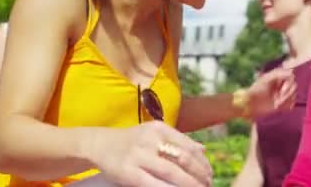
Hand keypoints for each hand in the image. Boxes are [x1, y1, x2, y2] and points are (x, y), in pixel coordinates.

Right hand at [85, 121, 211, 186]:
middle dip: (199, 174)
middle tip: (208, 184)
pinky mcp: (128, 172)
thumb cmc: (132, 140)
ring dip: (189, 183)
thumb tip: (203, 149)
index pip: (188, 146)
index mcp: (159, 128)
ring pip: (171, 172)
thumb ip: (178, 140)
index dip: (202, 162)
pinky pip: (153, 184)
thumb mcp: (154, 133)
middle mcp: (150, 139)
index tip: (210, 173)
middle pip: (183, 159)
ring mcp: (139, 155)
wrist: (100, 144)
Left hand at [246, 67, 296, 118]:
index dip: (289, 84)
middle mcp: (282, 84)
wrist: (251, 104)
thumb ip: (279, 73)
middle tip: (277, 100)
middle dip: (287, 94)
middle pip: (294, 87)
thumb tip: (292, 72)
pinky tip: (278, 107)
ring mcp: (283, 94)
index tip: (282, 90)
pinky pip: (291, 103)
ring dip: (286, 101)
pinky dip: (287, 105)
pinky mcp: (283, 103)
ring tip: (276, 104)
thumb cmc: (257, 89)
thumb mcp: (267, 79)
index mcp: (278, 77)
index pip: (291, 77)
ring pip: (293, 95)